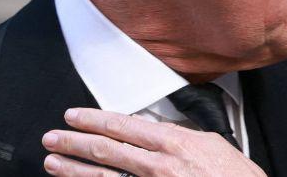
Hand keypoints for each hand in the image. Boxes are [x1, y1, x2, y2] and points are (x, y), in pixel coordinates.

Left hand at [42, 107, 265, 176]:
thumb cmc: (234, 176)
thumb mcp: (213, 143)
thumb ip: (184, 135)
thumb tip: (164, 130)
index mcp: (174, 143)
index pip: (124, 125)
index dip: (94, 119)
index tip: (75, 116)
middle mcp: (158, 165)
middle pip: (105, 150)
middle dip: (74, 142)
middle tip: (52, 137)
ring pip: (103, 176)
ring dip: (73, 169)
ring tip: (52, 162)